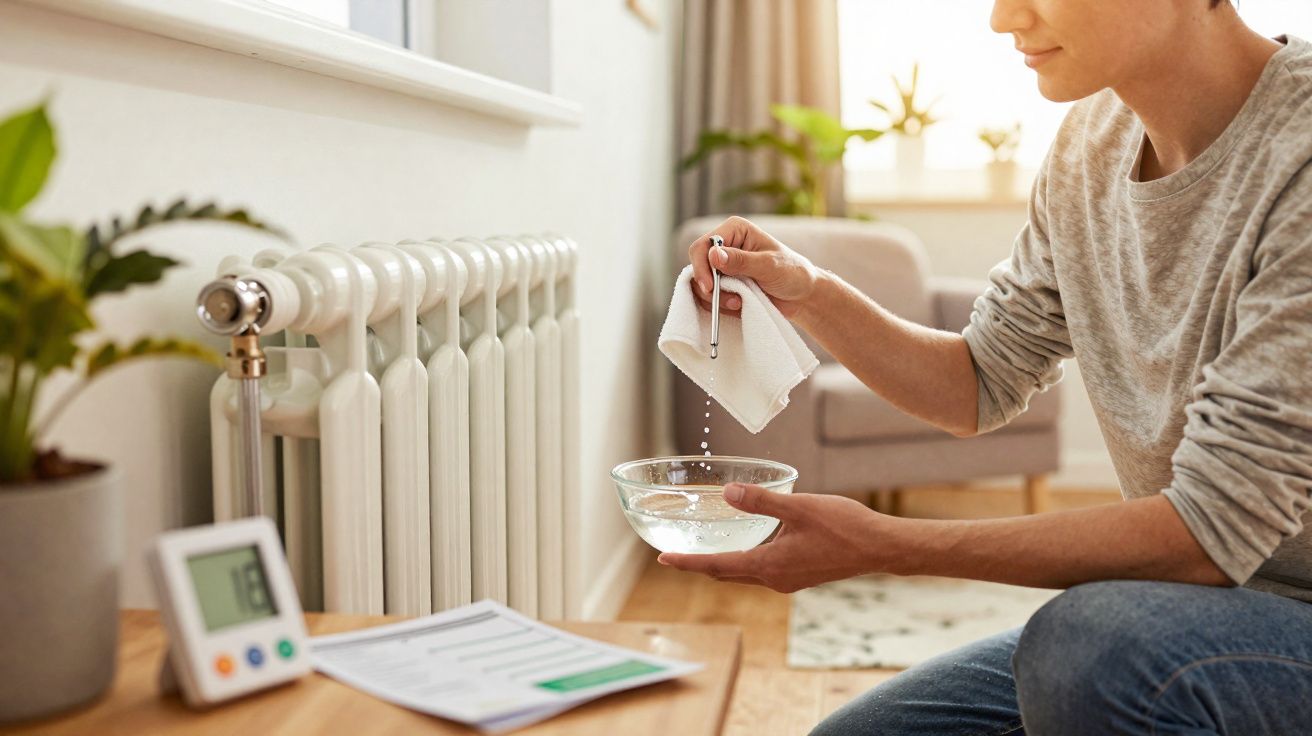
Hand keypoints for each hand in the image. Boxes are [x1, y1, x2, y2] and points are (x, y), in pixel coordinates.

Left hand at [656, 482, 887, 592]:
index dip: (688, 562)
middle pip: (727, 574)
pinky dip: (745, 561)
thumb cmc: (844, 526)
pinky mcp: (801, 575)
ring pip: (745, 574)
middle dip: (700, 564)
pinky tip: (748, 545)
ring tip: (703, 550)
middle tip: (675, 555)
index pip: (717, 566)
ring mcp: (789, 580)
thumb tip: (728, 493)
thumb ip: (762, 501)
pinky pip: (762, 571)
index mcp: (769, 565)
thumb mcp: (799, 507)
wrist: (880, 548)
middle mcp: (775, 579)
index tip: (663, 559)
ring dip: (723, 564)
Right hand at [687, 216, 822, 319]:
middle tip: (730, 300)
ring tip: (739, 303)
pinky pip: (708, 296)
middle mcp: (725, 245)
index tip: (710, 288)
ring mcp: (722, 266)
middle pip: (697, 265)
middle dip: (710, 287)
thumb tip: (713, 255)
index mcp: (734, 230)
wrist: (802, 295)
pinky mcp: (724, 283)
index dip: (702, 267)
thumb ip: (741, 261)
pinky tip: (738, 305)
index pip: (702, 245)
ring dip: (716, 299)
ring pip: (700, 284)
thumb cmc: (792, 273)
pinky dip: (719, 305)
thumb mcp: (769, 266)